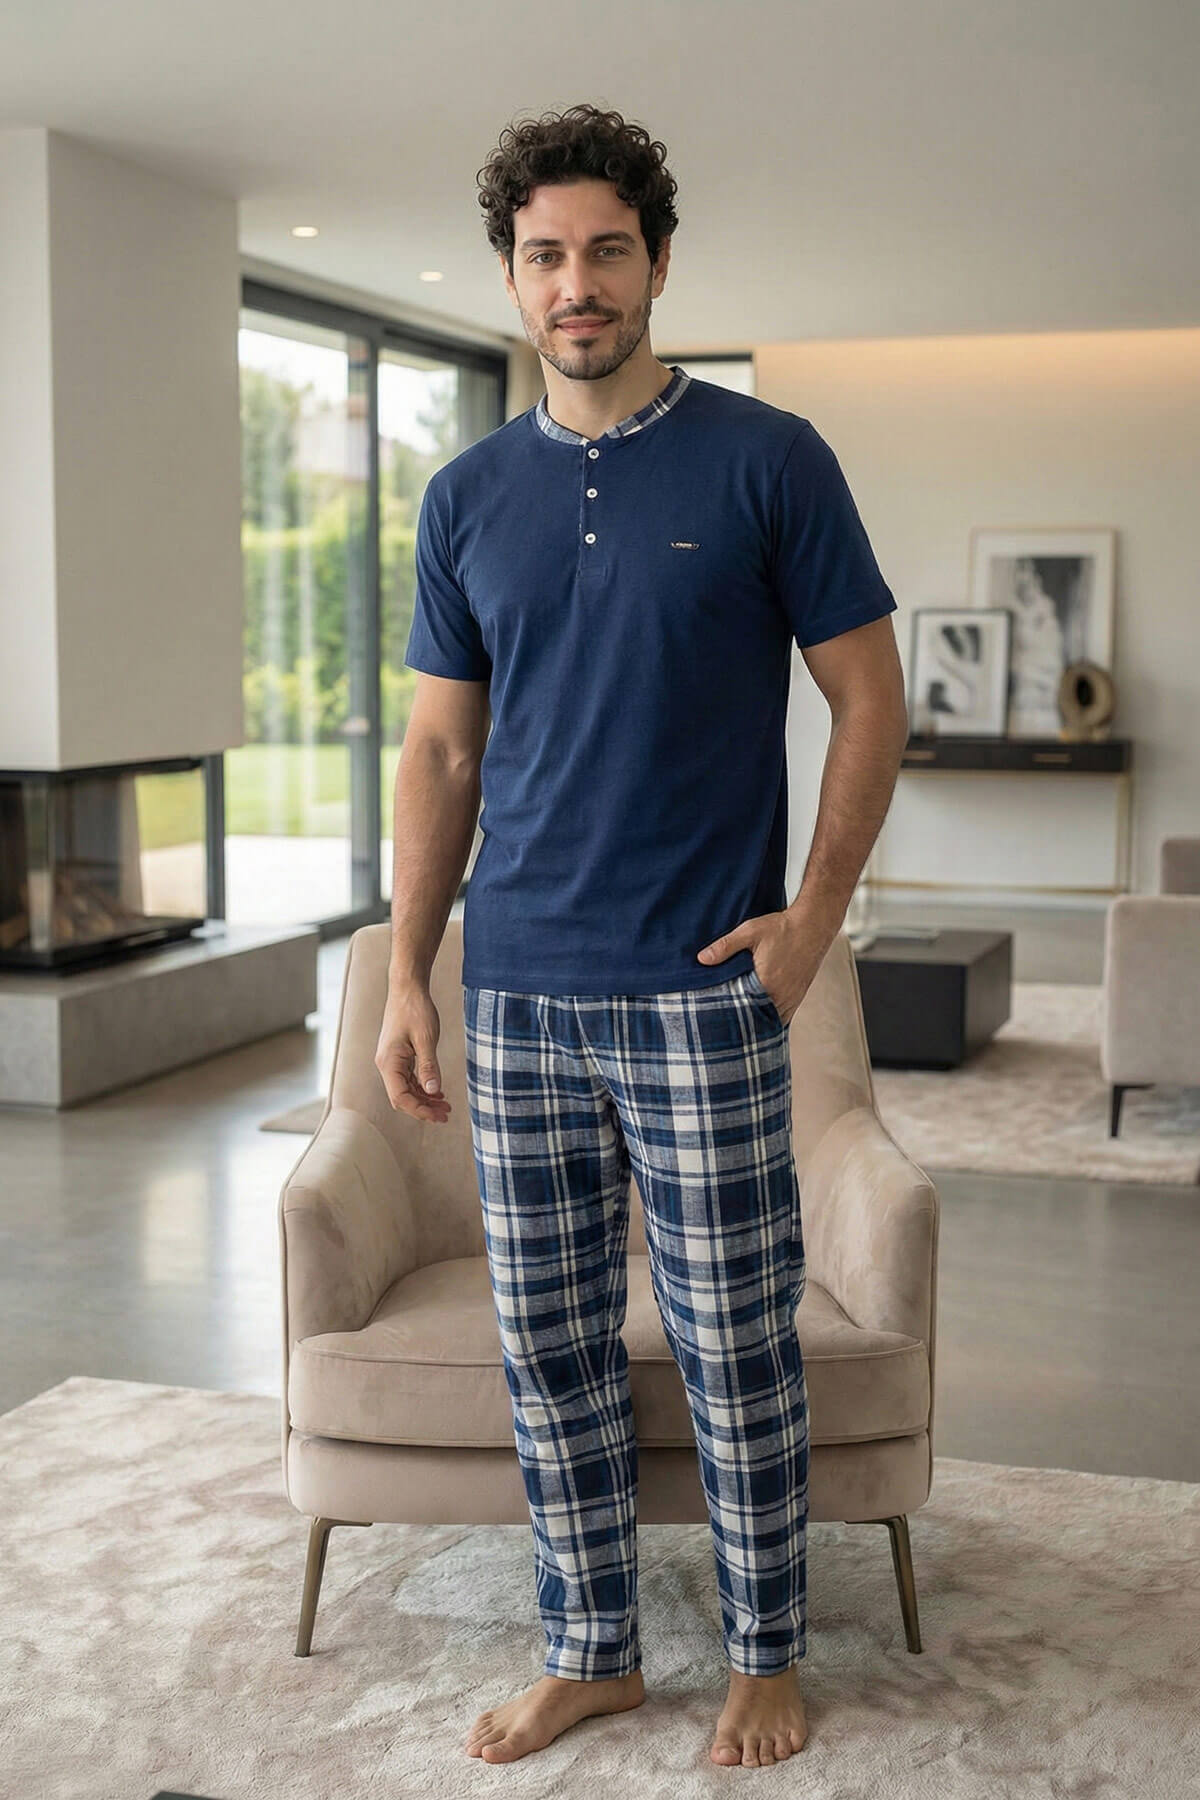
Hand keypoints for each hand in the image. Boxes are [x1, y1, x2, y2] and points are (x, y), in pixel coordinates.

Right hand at [374, 975, 451, 1122]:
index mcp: (389, 1062)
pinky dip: (422, 1087)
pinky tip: (437, 1091)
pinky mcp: (398, 1056)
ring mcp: (392, 1060)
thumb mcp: (426, 1039)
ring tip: (445, 1105)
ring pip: (406, 1089)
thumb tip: (434, 1091)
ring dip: (424, 1099)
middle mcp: (387, 1064)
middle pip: (402, 1097)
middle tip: (446, 1114)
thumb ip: (429, 1067)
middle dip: (423, 1108)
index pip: (400, 1098)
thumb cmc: (415, 1009)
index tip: (439, 1115)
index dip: (419, 1110)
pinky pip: (408, 1078)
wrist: (407, 988)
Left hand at [696, 907, 835, 1025]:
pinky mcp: (799, 995)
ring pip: (771, 1021)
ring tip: (740, 1025)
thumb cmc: (782, 927)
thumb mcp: (749, 932)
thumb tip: (701, 959)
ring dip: (758, 1022)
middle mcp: (782, 995)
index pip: (743, 1010)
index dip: (730, 1016)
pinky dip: (771, 1018)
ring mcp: (793, 998)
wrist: (814, 924)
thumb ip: (724, 946)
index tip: (717, 1020)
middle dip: (742, 1023)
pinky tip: (759, 1018)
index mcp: (767, 983)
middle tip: (724, 1027)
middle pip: (758, 1020)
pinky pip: (784, 1016)